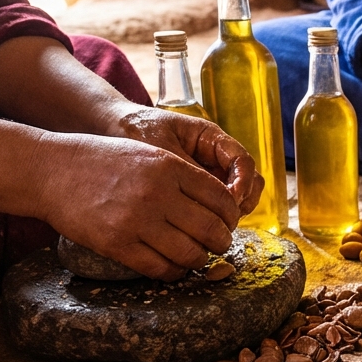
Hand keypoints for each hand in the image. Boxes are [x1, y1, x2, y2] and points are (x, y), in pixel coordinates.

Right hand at [34, 133, 243, 280]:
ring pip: (190, 254)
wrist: (52, 170)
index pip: (221, 198)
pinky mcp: (117, 244)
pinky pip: (159, 268)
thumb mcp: (149, 155)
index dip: (231, 216)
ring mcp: (137, 220)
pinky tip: (173, 268)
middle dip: (222, 242)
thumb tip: (218, 205)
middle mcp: (158, 194)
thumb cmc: (104, 161)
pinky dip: (173, 273)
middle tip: (219, 245)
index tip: (228, 223)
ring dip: (199, 260)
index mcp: (170, 167)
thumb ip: (182, 176)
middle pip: (211, 229)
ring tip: (196, 258)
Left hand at [106, 107, 262, 215]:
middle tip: (225, 220)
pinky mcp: (196, 192)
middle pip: (249, 181)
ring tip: (212, 226)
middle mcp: (215, 158)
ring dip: (231, 214)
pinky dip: (214, 219)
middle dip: (242, 202)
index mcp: (211, 139)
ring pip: (237, 197)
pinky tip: (197, 229)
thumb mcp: (162, 150)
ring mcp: (208, 176)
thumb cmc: (136, 132)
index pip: (243, 160)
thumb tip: (213, 197)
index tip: (233, 199)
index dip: (243, 182)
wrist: (112, 132)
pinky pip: (215, 207)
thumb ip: (188, 171)